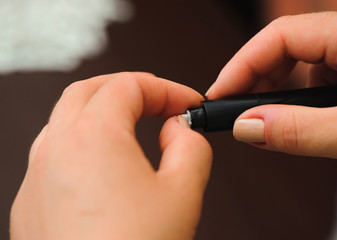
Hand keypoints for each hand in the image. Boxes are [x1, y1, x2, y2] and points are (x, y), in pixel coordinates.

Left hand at [10, 72, 211, 239]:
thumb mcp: (183, 193)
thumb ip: (190, 147)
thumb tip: (179, 130)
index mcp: (92, 137)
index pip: (130, 85)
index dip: (165, 88)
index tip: (186, 103)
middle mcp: (55, 150)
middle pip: (89, 90)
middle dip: (128, 88)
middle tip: (156, 99)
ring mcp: (35, 177)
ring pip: (66, 118)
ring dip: (101, 112)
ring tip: (131, 124)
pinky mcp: (31, 203)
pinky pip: (55, 153)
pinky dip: (83, 143)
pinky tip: (104, 165)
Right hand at [206, 12, 336, 161]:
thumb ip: (299, 131)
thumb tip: (247, 127)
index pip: (281, 35)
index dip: (242, 65)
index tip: (220, 94)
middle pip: (286, 48)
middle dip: (256, 82)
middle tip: (234, 111)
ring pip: (301, 66)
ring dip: (277, 95)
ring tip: (263, 121)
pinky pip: (317, 80)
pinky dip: (299, 103)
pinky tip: (296, 121)